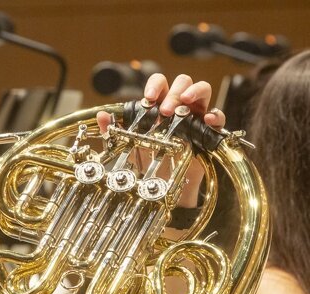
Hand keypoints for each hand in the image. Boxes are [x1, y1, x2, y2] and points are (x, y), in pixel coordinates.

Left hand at [93, 74, 226, 209]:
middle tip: (164, 111)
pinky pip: (218, 117)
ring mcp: (195, 116)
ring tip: (184, 104)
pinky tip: (208, 119)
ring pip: (203, 90)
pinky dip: (216, 115)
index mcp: (159, 104)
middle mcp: (178, 107)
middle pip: (183, 82)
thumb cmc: (147, 160)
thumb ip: (112, 131)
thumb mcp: (126, 146)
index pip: (160, 83)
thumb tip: (102, 116)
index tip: (149, 98)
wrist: (163, 185)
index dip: (156, 85)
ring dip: (194, 92)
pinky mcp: (209, 132)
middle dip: (174, 92)